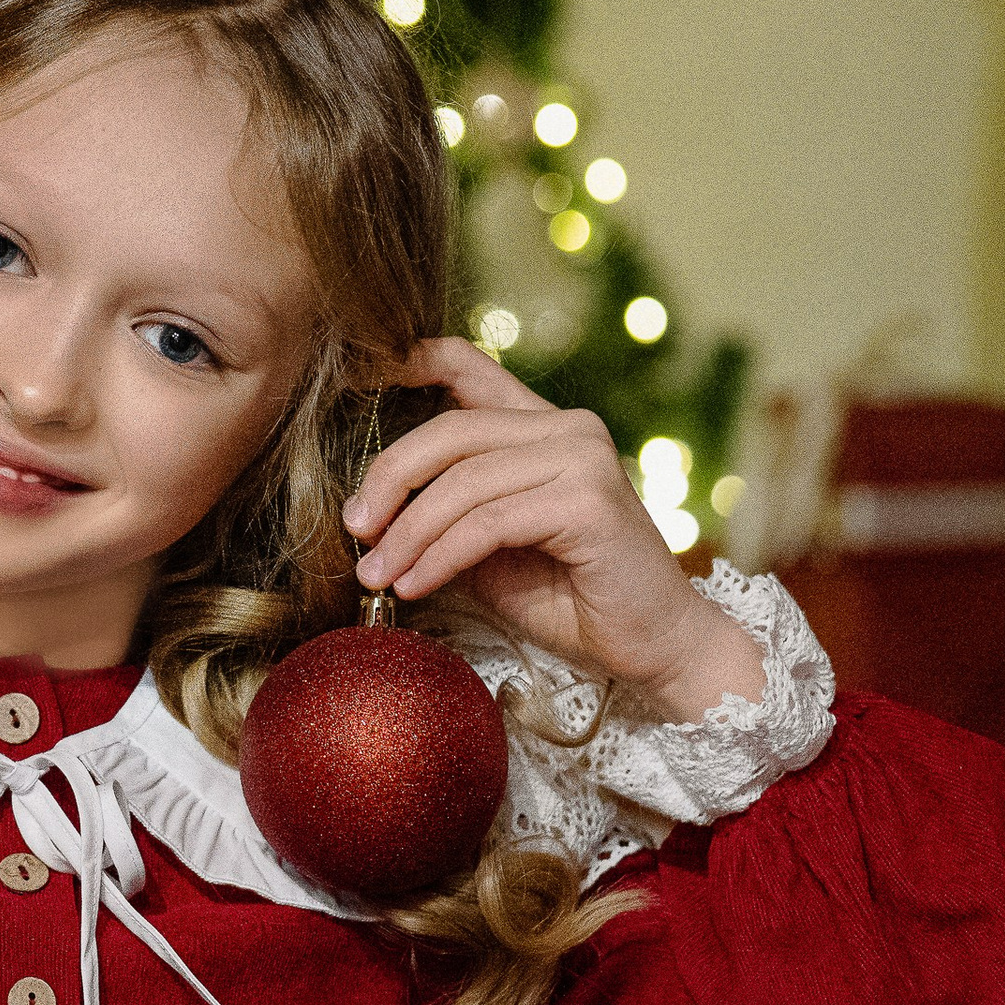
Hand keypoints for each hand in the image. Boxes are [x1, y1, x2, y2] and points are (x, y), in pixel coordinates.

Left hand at [341, 337, 765, 719]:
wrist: (649, 645)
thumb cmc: (567, 597)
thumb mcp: (487, 547)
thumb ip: (444, 514)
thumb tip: (367, 512)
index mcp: (543, 427)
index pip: (473, 369)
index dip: (416, 359)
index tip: (360, 373)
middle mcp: (568, 428)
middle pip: (450, 431)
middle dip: (389, 480)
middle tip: (354, 528)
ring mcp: (583, 459)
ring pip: (463, 483)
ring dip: (408, 534)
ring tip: (376, 575)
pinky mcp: (588, 502)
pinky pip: (487, 523)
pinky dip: (439, 557)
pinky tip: (414, 586)